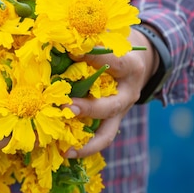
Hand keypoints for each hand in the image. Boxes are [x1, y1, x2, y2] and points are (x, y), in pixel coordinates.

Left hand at [65, 27, 159, 157]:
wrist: (135, 64)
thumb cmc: (114, 49)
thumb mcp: (107, 41)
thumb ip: (88, 45)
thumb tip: (58, 45)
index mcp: (129, 67)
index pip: (113, 62)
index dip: (94, 57)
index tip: (72, 51)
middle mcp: (127, 93)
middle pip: (111, 106)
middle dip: (90, 109)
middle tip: (69, 107)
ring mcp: (119, 112)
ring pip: (107, 133)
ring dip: (87, 144)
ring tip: (66, 151)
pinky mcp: (110, 122)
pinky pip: (97, 138)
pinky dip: (81, 147)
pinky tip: (62, 151)